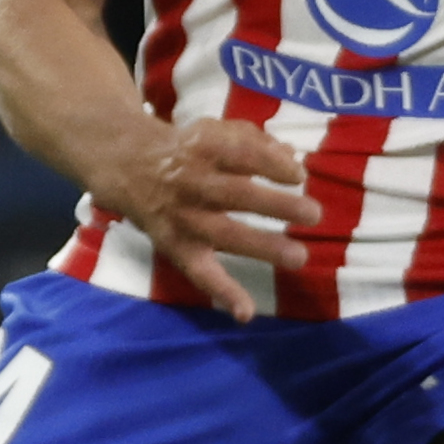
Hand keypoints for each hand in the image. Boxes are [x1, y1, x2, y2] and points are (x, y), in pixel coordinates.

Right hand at [107, 113, 308, 316]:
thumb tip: (292, 158)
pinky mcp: (177, 247)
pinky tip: (246, 312)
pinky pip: (199, 272)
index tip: (299, 175)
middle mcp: (192, 183)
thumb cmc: (188, 149)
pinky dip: (222, 292)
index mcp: (203, 148)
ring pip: (224, 233)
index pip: (241, 153)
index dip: (271, 164)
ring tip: (299, 257)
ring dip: (262, 246)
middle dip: (275, 205)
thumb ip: (254, 140)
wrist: (129, 167)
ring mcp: (184, 218)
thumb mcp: (215, 130)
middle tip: (314, 214)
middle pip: (236, 194)